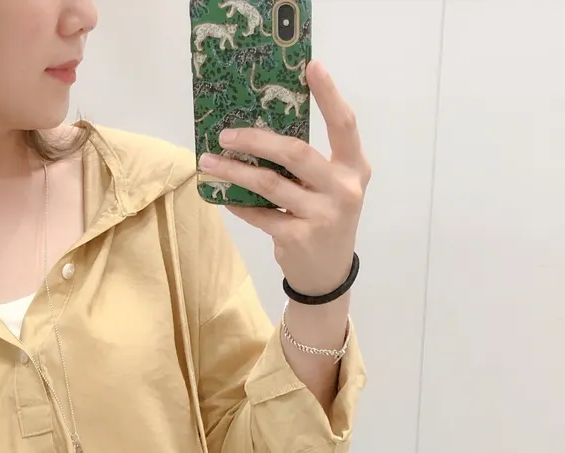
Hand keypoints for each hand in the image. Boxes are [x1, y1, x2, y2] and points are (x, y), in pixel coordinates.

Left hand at [198, 61, 370, 297]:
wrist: (328, 274)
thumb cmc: (326, 219)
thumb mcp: (331, 188)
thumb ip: (311, 163)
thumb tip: (262, 131)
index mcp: (354, 168)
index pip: (344, 125)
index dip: (329, 95)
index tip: (311, 66)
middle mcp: (342, 189)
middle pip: (295, 153)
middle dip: (256, 140)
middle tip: (226, 134)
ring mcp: (320, 215)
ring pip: (269, 184)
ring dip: (234, 171)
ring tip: (210, 162)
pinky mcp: (296, 238)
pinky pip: (258, 214)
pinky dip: (238, 203)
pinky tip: (222, 194)